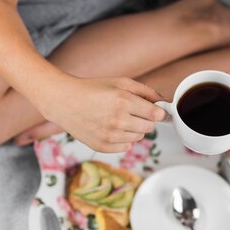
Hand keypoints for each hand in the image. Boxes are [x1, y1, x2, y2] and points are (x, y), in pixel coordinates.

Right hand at [38, 76, 166, 152]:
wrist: (64, 101)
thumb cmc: (92, 89)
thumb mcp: (120, 82)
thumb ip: (146, 91)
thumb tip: (165, 102)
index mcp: (123, 101)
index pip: (156, 115)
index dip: (158, 112)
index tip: (155, 111)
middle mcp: (117, 120)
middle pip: (149, 127)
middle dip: (145, 120)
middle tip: (131, 111)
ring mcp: (109, 136)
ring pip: (138, 138)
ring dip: (133, 129)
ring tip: (118, 118)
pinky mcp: (102, 146)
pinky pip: (126, 147)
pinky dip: (123, 139)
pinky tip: (111, 128)